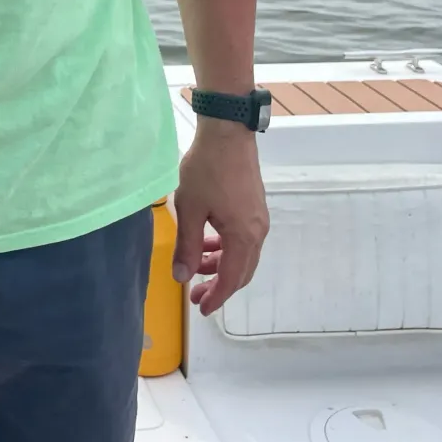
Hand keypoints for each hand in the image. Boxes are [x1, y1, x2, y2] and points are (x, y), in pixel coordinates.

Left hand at [172, 121, 268, 315]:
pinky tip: (207, 240)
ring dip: (220, 264)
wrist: (227, 132)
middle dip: (218, 285)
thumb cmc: (206, 170)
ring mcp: (258, 218)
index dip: (216, 297)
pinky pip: (242, 238)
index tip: (201, 309)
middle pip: (241, 271)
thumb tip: (182, 278)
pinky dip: (225, 246)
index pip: (232, 279)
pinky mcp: (254, 206)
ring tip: (196, 265)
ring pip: (242, 254)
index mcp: (244, 237)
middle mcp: (258, 232)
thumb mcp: (189, 209)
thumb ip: (187, 246)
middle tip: (195, 294)